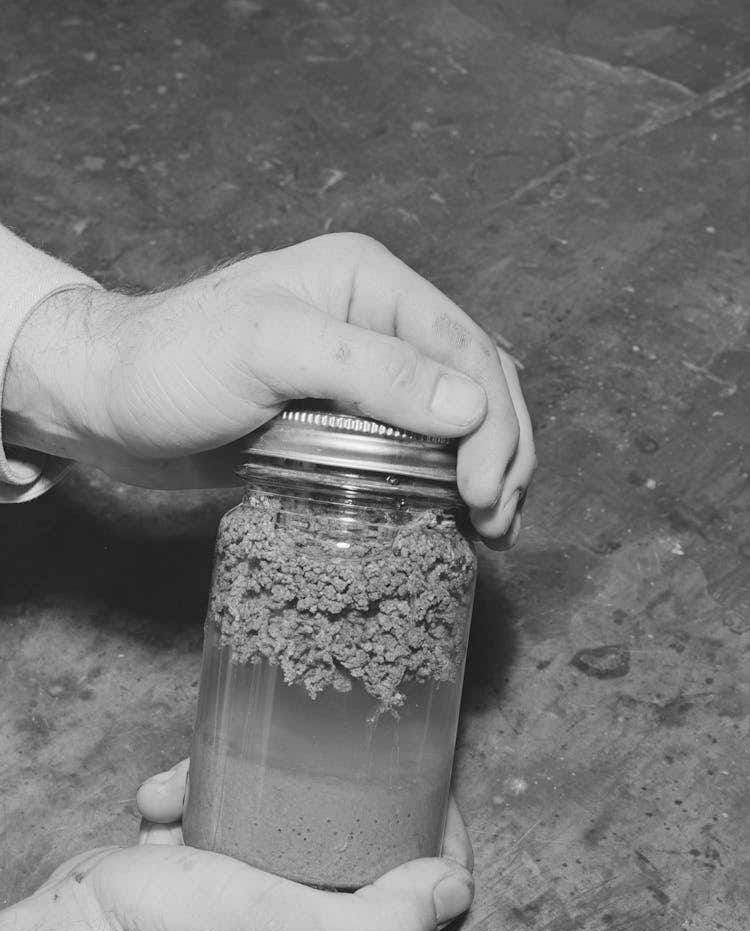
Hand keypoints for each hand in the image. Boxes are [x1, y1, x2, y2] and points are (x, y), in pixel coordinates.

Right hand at [0, 760, 471, 930]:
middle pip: (348, 824)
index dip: (430, 819)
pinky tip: (160, 803)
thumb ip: (385, 923)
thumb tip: (453, 889)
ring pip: (274, 799)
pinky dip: (185, 791)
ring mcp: (251, 882)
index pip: (419, 876)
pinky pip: (213, 802)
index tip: (418, 766)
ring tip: (193, 784)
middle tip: (308, 746)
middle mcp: (303, 912)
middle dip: (321, 780)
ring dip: (231, 777)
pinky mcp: (202, 858)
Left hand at [4, 232, 533, 539]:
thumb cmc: (172, 360)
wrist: (109, 401)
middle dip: (502, 450)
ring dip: (484, 469)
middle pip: (477, 382)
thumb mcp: (268, 348)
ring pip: (456, 418)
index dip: (493, 422)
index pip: (465, 347)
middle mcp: (378, 322)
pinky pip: (415, 448)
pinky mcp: (346, 422)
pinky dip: (443, 480)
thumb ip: (370, 370)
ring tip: (491, 528)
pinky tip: (451, 516)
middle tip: (497, 520)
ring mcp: (365, 375)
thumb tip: (472, 407)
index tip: (483, 492)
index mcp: (370, 282)